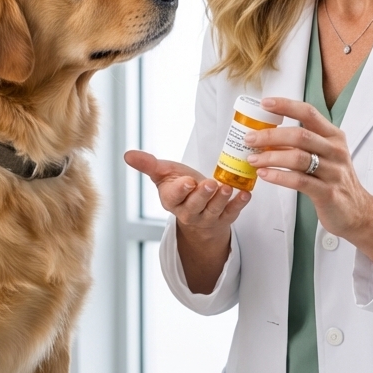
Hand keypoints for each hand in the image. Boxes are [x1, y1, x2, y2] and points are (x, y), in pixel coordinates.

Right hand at [124, 150, 249, 293]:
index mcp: (171, 200)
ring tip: (226, 188)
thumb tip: (127, 154)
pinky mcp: (224, 218)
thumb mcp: (164, 174)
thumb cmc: (181, 187)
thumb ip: (148, 165)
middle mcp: (188, 212)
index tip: (187, 182)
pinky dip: (239, 204)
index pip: (173, 197)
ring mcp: (207, 217)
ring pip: (214, 211)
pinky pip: (232, 213)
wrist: (198, 210)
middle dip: (202, 196)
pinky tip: (245, 194)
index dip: (180, 190)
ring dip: (221, 200)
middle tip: (210, 184)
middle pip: (195, 206)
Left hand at [244, 97, 372, 265]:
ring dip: (271, 157)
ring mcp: (334, 172)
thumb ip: (303, 145)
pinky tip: (264, 174)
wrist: (357, 212)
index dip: (286, 106)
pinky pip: (300, 181)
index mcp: (334, 136)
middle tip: (249, 139)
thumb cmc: (334, 181)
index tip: (265, 103)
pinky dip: (279, 176)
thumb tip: (266, 137)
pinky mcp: (328, 193)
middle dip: (271, 135)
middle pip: (300, 135)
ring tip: (252, 159)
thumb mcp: (325, 156)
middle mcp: (336, 151)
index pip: (309, 113)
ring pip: (298, 158)